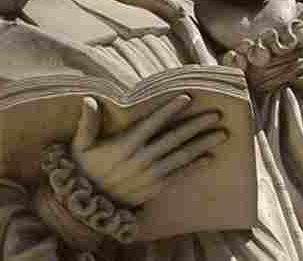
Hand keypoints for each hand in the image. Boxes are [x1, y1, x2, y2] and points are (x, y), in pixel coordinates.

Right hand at [70, 94, 226, 206]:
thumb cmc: (84, 169)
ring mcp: (151, 173)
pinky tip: (209, 158)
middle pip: (174, 138)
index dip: (170, 110)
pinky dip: (195, 166)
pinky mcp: (156, 187)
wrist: (89, 203)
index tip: (186, 99)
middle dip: (196, 125)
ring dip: (203, 144)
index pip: (152, 123)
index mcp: (124, 144)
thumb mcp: (80, 145)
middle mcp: (141, 158)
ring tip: (222, 134)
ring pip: (182, 155)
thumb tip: (89, 99)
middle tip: (216, 114)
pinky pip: (180, 174)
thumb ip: (87, 122)